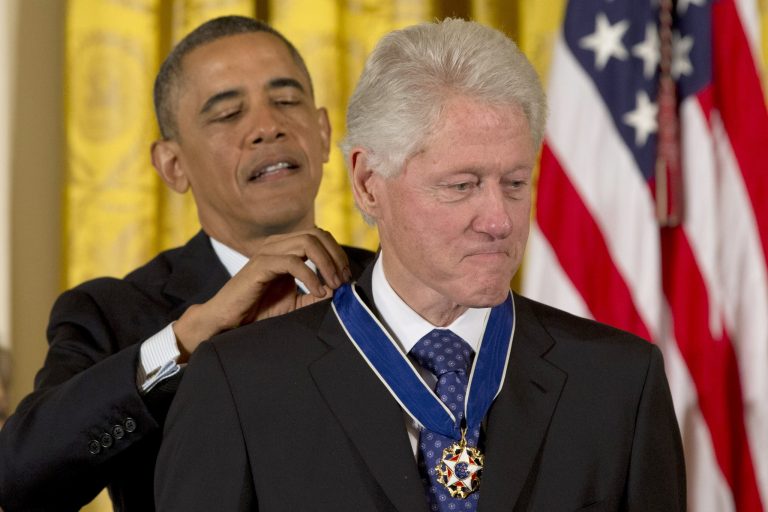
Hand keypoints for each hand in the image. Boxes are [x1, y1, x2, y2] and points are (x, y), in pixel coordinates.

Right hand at [173, 229, 350, 361]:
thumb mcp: (295, 302)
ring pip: (308, 242)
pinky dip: (310, 276)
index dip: (337, 253)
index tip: (346, 277)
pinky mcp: (260, 265)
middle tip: (343, 280)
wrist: (229, 321)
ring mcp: (267, 252)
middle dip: (336, 256)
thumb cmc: (259, 310)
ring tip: (333, 286)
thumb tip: (340, 290)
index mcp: (285, 247)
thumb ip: (316, 294)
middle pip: (317, 233)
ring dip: (326, 264)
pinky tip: (317, 292)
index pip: (320, 235)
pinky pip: (293, 262)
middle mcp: (277, 244)